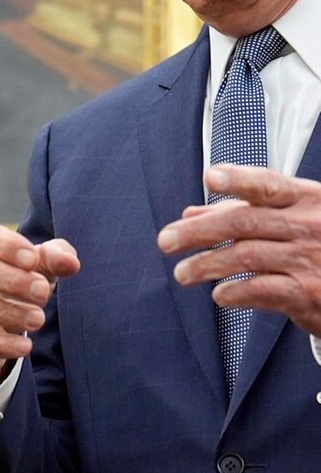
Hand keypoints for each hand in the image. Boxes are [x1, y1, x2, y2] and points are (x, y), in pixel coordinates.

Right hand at [0, 220, 79, 402]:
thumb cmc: (10, 287)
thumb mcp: (34, 269)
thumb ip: (53, 259)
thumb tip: (70, 262)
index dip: (6, 245)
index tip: (33, 260)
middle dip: (11, 280)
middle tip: (43, 292)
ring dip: (7, 312)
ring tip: (38, 320)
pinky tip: (25, 347)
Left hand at [158, 164, 320, 336]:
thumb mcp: (295, 219)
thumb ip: (242, 214)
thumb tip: (189, 214)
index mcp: (307, 199)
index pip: (268, 185)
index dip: (239, 179)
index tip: (209, 178)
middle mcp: (310, 226)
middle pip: (244, 222)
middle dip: (199, 232)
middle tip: (165, 241)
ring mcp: (310, 259)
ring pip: (246, 256)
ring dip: (207, 265)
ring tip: (182, 273)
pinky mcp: (310, 294)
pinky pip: (262, 290)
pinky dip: (235, 292)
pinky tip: (219, 295)